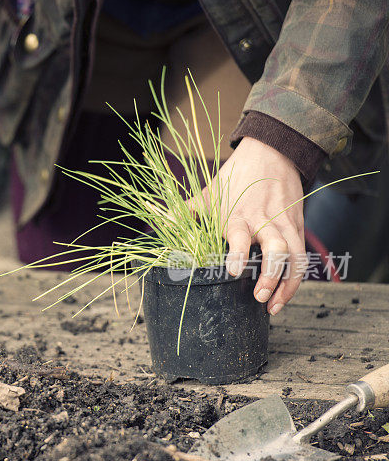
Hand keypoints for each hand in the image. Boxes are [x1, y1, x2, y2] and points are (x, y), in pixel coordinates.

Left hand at [194, 137, 306, 314]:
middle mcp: (264, 221)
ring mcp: (284, 225)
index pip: (241, 235)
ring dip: (287, 284)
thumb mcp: (208, 192)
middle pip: (276, 250)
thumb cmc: (235, 177)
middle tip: (259, 296)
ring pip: (295, 257)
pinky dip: (296, 279)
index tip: (234, 271)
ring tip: (272, 306)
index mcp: (238, 215)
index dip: (238, 253)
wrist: (272, 153)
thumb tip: (158, 219)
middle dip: (270, 275)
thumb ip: (186, 210)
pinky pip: (302, 257)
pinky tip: (283, 295)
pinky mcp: (297, 228)